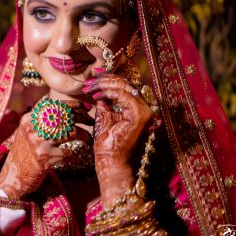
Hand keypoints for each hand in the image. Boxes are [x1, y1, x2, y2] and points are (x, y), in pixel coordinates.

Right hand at [0, 102, 92, 199]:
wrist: (13, 176)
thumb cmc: (25, 153)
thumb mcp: (27, 133)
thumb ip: (40, 121)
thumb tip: (64, 108)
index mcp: (28, 120)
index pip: (54, 105)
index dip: (72, 105)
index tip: (84, 107)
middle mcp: (32, 128)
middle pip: (64, 117)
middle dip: (81, 117)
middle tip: (91, 121)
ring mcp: (38, 143)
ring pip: (69, 133)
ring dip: (83, 134)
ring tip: (88, 138)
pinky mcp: (44, 158)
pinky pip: (68, 152)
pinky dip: (75, 154)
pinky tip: (75, 155)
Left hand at [82, 74, 153, 204]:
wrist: (110, 159)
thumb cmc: (107, 141)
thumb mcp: (104, 115)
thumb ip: (106, 101)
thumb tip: (100, 88)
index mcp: (138, 107)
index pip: (126, 86)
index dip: (110, 78)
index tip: (94, 75)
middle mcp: (146, 108)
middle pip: (127, 84)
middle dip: (105, 80)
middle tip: (89, 81)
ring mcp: (145, 111)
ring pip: (125, 87)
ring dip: (105, 85)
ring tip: (90, 88)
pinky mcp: (140, 115)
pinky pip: (124, 95)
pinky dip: (109, 92)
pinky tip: (97, 95)